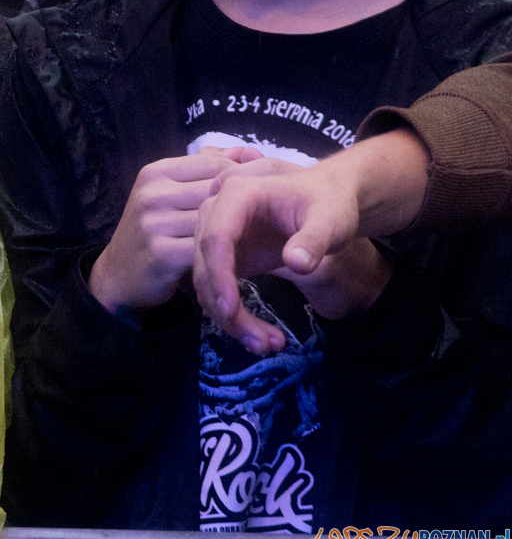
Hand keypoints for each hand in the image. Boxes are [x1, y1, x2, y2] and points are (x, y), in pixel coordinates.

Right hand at [88, 147, 261, 319]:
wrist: (118, 275)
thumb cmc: (153, 230)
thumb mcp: (168, 192)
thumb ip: (204, 169)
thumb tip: (245, 150)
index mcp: (155, 172)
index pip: (213, 162)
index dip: (237, 177)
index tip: (248, 196)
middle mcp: (152, 193)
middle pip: (217, 190)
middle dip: (240, 204)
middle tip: (254, 219)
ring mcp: (154, 223)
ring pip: (215, 219)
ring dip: (235, 230)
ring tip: (247, 238)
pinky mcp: (162, 253)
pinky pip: (208, 247)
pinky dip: (224, 253)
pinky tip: (231, 257)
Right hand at [195, 134, 422, 350]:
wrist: (328, 199)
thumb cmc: (329, 204)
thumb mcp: (331, 219)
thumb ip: (315, 239)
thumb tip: (297, 264)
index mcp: (237, 194)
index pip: (216, 237)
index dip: (219, 275)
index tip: (231, 310)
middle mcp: (217, 212)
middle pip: (206, 264)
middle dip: (227, 308)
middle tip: (262, 344)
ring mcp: (217, 233)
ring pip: (207, 281)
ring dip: (230, 318)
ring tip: (269, 344)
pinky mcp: (225, 254)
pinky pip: (217, 286)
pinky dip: (233, 313)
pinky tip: (260, 334)